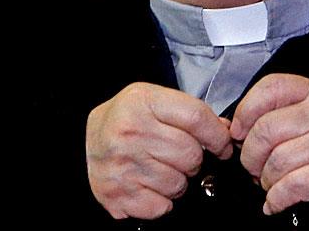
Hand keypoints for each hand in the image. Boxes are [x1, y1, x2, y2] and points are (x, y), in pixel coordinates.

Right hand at [86, 82, 232, 219]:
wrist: (83, 142)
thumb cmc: (126, 120)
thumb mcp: (154, 101)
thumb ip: (189, 112)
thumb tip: (225, 131)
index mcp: (143, 102)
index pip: (196, 118)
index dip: (218, 136)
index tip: (223, 145)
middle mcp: (130, 131)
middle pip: (191, 155)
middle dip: (193, 160)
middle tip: (178, 157)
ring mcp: (121, 165)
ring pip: (179, 184)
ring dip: (178, 182)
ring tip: (159, 169)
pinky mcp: (116, 194)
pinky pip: (162, 206)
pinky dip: (162, 201)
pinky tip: (148, 185)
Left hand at [230, 73, 308, 224]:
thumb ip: (282, 112)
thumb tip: (234, 127)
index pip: (270, 89)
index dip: (245, 111)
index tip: (238, 131)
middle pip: (265, 130)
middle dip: (250, 155)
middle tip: (253, 166)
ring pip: (275, 161)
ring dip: (265, 180)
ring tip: (272, 183)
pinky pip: (290, 186)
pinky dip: (276, 199)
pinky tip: (277, 201)